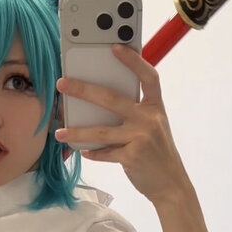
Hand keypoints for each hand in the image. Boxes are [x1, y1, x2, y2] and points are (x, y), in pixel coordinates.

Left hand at [55, 46, 188, 203]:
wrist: (171, 184)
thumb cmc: (158, 154)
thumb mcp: (154, 128)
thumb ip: (135, 114)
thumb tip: (100, 106)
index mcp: (155, 108)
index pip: (148, 77)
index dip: (133, 60)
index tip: (114, 47)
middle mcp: (149, 120)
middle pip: (111, 99)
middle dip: (83, 90)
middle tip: (62, 84)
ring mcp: (141, 138)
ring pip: (101, 130)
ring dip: (77, 132)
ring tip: (60, 132)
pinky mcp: (132, 157)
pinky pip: (105, 152)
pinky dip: (93, 152)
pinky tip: (83, 151)